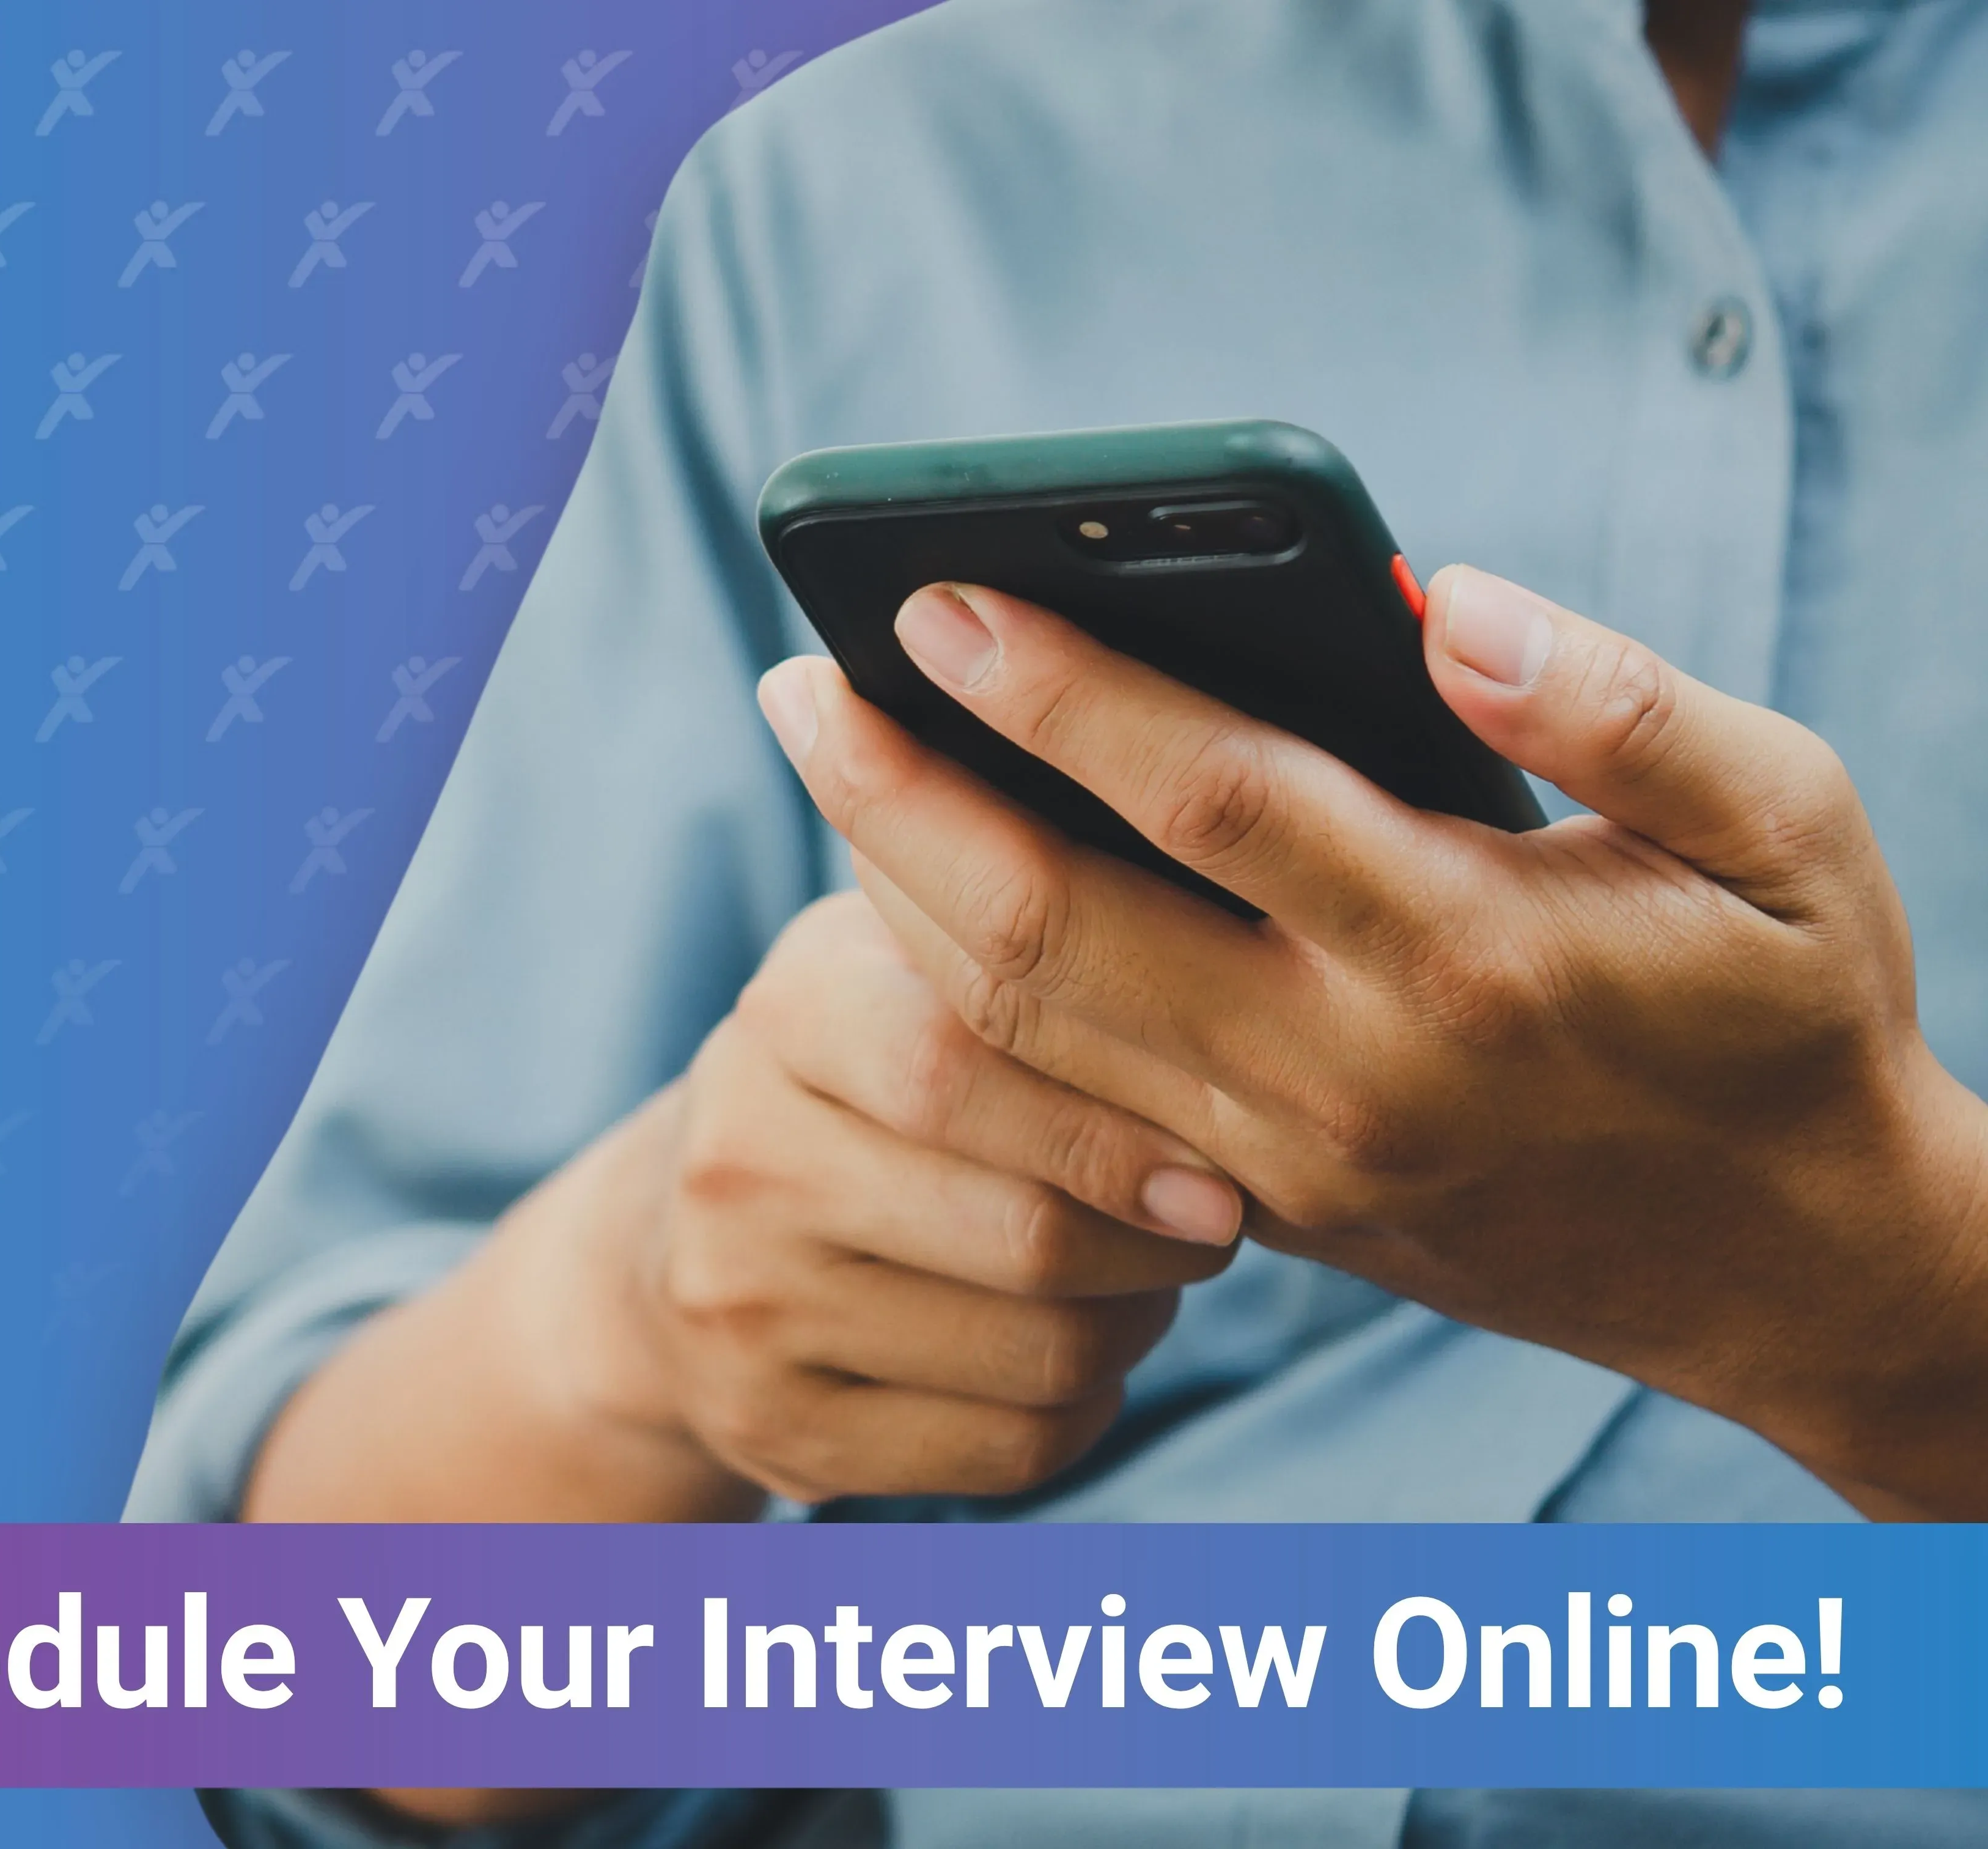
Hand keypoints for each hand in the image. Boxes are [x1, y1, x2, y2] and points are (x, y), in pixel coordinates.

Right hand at [576, 891, 1240, 1503]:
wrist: (687, 1235)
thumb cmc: (867, 1076)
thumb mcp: (910, 971)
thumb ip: (1036, 963)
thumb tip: (1224, 996)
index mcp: (789, 1014)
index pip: (960, 1068)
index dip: (1115, 1132)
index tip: (1221, 1172)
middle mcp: (742, 1162)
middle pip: (1023, 1236)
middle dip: (1159, 1246)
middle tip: (1213, 1226)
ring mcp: (745, 1309)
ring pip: (1038, 1356)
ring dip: (1137, 1326)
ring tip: (1146, 1280)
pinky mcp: (778, 1432)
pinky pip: (1009, 1449)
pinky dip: (1085, 1407)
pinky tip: (1078, 1354)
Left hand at [757, 568, 1987, 1517]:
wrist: (1790, 1272)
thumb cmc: (1786, 1015)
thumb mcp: (1787, 832)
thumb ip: (1623, 704)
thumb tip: (1441, 602)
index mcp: (1471, 953)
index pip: (1211, 796)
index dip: (1059, 688)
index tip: (936, 596)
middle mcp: (1345, 1076)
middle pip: (1055, 929)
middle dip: (903, 795)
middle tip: (794, 678)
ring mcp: (1280, 1167)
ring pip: (1025, 1033)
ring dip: (899, 892)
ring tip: (828, 764)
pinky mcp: (1254, 1215)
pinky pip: (1056, 1104)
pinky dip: (961, 997)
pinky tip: (908, 895)